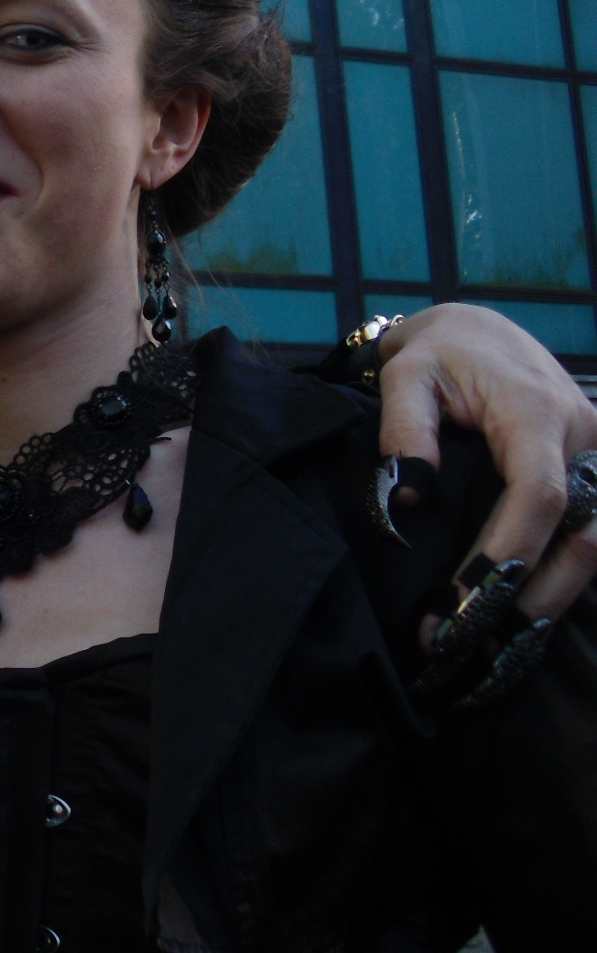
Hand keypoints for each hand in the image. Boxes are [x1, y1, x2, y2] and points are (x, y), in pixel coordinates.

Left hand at [375, 305, 596, 642]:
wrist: (483, 334)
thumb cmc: (440, 355)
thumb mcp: (405, 374)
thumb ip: (403, 430)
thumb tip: (409, 500)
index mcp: (537, 412)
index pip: (538, 494)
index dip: (508, 551)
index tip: (466, 598)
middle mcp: (584, 438)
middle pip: (580, 535)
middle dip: (528, 596)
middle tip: (464, 640)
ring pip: (594, 548)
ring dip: (548, 603)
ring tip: (489, 648)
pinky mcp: (596, 478)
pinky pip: (590, 541)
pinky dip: (560, 584)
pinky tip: (517, 623)